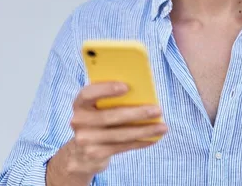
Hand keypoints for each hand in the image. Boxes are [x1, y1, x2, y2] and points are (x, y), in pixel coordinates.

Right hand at [52, 82, 166, 179]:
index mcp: (80, 104)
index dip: (106, 89)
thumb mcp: (99, 108)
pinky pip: (122, 147)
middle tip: (158, 110)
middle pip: (109, 116)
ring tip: (163, 127)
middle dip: (137, 113)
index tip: (126, 87)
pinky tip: (154, 138)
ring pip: (119, 135)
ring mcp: (85, 140)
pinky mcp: (94, 154)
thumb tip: (144, 94)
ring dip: (144, 130)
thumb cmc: (98, 120)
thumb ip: (112, 99)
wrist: (80, 153)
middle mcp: (79, 121)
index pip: (88, 93)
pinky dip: (140, 142)